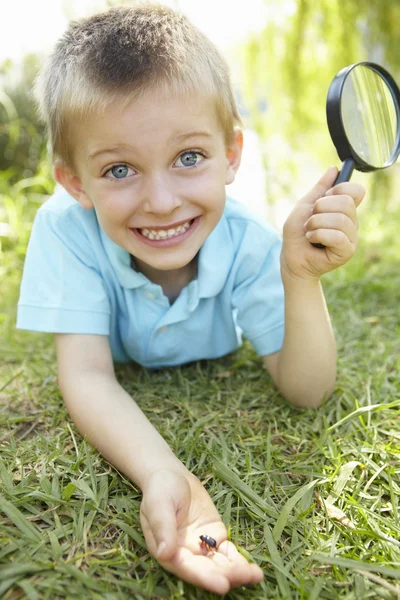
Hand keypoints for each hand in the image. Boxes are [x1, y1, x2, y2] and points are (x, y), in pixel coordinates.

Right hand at [140, 468, 263, 594]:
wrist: (171, 476)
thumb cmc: (160, 489)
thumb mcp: (158, 504)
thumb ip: (162, 527)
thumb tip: (164, 554)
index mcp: (168, 551)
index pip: (187, 568)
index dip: (205, 578)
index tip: (222, 585)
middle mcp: (185, 555)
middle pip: (208, 570)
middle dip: (227, 575)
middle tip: (247, 576)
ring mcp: (201, 547)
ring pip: (220, 565)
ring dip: (237, 572)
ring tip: (256, 576)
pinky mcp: (214, 537)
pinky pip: (227, 552)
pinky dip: (239, 560)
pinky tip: (252, 569)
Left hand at [281, 166, 364, 280]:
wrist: (291, 258)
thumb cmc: (297, 234)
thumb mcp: (304, 206)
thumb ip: (319, 189)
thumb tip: (333, 169)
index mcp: (344, 210)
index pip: (356, 191)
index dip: (340, 189)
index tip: (324, 197)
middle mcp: (352, 222)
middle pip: (346, 203)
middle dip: (321, 208)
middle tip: (310, 220)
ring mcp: (351, 237)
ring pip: (340, 220)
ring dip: (316, 223)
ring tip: (308, 232)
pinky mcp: (347, 251)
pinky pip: (337, 236)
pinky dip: (319, 235)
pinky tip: (312, 240)